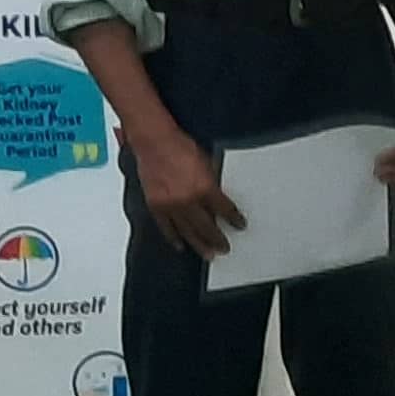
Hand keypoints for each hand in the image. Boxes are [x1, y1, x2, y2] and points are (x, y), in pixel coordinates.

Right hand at [134, 123, 247, 256]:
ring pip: (188, 232)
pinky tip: (180, 245)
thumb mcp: (207, 162)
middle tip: (224, 248)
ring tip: (208, 254)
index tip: (239, 225)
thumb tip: (217, 198)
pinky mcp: (155, 206)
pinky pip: (166, 228)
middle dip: (218, 239)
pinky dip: (174, 238)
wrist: (154, 141)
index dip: (234, 219)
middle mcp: (188, 200)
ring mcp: (170, 205)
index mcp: (205, 188)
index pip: (225, 210)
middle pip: (207, 227)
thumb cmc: (179, 146)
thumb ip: (212, 183)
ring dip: (199, 244)